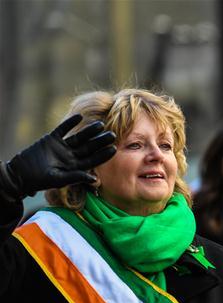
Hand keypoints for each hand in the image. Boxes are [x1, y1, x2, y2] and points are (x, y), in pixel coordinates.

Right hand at [0, 114, 115, 200]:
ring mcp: (62, 147)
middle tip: (112, 134)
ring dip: (89, 131)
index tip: (114, 148)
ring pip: (79, 137)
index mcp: (76, 167)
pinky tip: (79, 116)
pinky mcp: (51, 139)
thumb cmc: (41, 180)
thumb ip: (76, 177)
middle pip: (89, 147)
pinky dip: (69, 122)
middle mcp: (72, 156)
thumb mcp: (59, 179)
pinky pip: (63, 129)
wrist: (22, 173)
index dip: (103, 154)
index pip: (93, 160)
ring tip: (100, 124)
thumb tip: (95, 180)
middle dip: (100, 141)